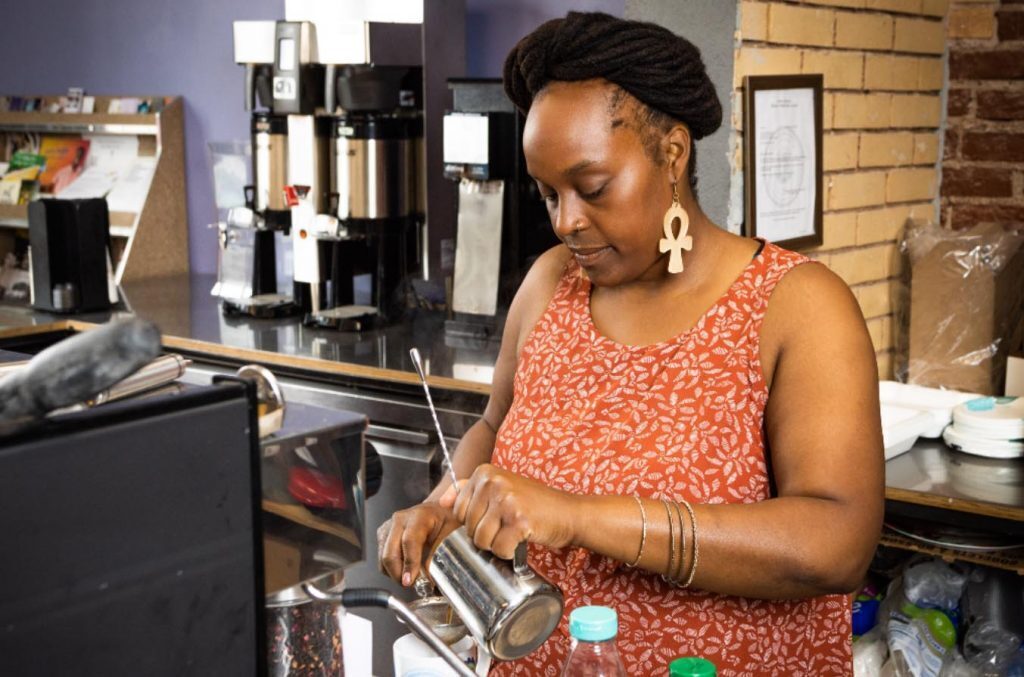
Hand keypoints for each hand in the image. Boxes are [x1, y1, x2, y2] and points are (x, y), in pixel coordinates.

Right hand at [378, 502, 460, 586]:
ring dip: (395, 574)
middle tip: (413, 586)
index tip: (410, 581)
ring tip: (411, 578)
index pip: (409, 541)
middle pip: (390, 553)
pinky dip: (391, 569)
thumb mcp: (450, 534)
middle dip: (399, 575)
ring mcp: (389, 527)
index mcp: (419, 515)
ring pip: (383, 559)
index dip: (409, 564)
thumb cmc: (446, 519)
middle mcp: (400, 519)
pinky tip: (405, 569)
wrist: (438, 510)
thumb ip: (439, 554)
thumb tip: (429, 579)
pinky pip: (381, 559)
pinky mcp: (383, 535)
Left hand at [438, 464, 576, 558]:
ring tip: (514, 531)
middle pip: (469, 528)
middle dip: (487, 534)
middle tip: (508, 524)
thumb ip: (470, 491)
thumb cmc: (534, 504)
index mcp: (484, 472)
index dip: (476, 521)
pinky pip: (499, 549)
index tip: (496, 515)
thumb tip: (442, 501)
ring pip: (481, 540)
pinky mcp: (519, 520)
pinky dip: (510, 552)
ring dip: (497, 544)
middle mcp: (493, 482)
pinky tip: (522, 539)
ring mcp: (507, 500)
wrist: (568, 513)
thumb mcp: (501, 488)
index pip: (459, 511)